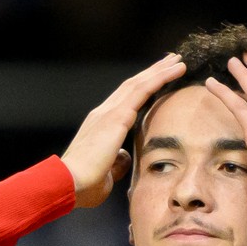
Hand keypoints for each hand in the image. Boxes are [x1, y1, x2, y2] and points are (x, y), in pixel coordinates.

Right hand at [61, 54, 185, 208]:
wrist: (69, 183)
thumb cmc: (84, 185)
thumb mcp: (107, 172)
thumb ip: (118, 161)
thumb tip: (126, 156)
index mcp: (99, 125)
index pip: (124, 101)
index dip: (141, 88)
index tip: (156, 79)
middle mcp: (103, 113)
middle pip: (132, 86)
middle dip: (152, 72)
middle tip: (170, 60)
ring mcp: (109, 112)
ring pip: (139, 83)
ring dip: (160, 70)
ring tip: (178, 60)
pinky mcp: (117, 116)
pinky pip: (144, 89)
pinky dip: (162, 77)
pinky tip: (177, 69)